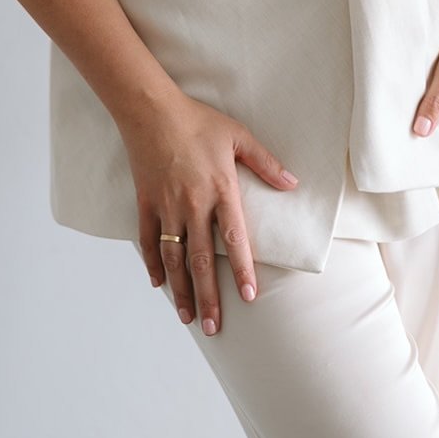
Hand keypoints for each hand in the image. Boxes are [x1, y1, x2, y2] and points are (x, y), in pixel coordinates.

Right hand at [119, 92, 298, 336]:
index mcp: (220, 190)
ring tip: (188, 317)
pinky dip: (153, 264)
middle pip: (202, 260)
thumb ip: (266, 163)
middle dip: (209, 297)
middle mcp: (193, 204)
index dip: (244, 270)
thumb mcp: (238, 136)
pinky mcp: (146, 203)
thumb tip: (292, 184)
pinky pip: (149, 240)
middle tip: (213, 327)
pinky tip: (159, 284)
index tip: (250, 297)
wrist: (151, 110)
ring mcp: (167, 206)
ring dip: (181, 290)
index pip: (235, 239)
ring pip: (174, 258)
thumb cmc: (198, 121)